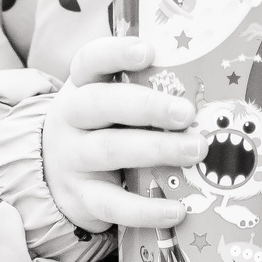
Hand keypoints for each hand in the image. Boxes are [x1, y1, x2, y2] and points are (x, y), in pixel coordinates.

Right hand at [40, 37, 201, 230]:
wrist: (52, 175)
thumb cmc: (102, 127)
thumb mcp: (110, 102)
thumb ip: (146, 90)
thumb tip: (208, 86)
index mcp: (83, 86)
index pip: (91, 60)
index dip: (117, 53)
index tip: (148, 51)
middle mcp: (71, 118)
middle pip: (101, 104)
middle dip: (147, 107)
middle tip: (187, 112)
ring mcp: (72, 159)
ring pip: (109, 150)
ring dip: (155, 150)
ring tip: (196, 151)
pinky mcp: (81, 198)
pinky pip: (112, 204)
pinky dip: (145, 209)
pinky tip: (177, 210)